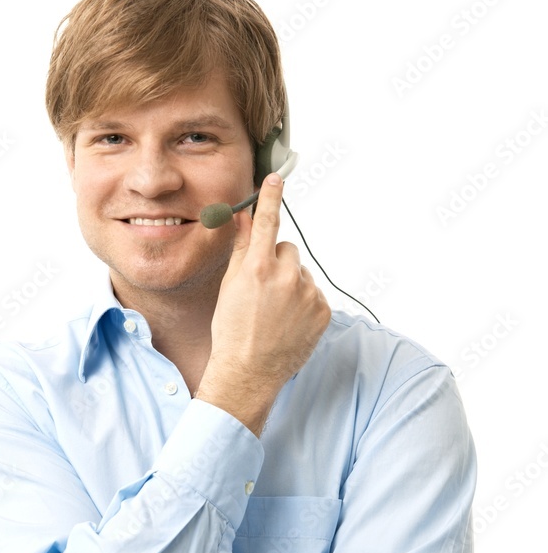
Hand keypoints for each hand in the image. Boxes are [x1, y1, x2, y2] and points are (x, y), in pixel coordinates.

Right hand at [196, 173, 330, 434]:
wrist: (248, 373)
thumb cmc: (231, 332)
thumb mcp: (229, 288)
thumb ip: (242, 250)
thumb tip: (247, 220)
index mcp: (257, 269)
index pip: (267, 222)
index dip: (271, 197)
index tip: (276, 179)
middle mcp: (286, 278)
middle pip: (286, 249)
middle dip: (275, 262)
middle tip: (261, 289)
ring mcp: (307, 295)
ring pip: (299, 272)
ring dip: (289, 283)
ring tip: (274, 311)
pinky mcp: (322, 311)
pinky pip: (312, 292)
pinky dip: (302, 301)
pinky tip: (287, 321)